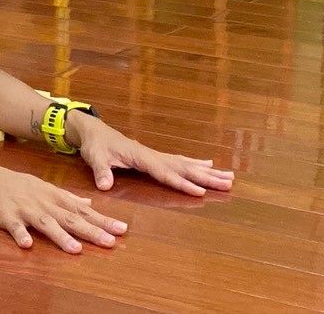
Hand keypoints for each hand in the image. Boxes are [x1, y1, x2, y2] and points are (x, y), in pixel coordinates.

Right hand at [0, 160, 128, 251]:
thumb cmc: (15, 185)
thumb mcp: (43, 187)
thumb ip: (66, 197)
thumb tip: (89, 202)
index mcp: (52, 196)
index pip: (82, 209)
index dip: (102, 219)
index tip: (122, 229)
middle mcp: (42, 202)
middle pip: (69, 217)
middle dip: (90, 230)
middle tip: (111, 241)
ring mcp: (24, 209)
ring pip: (45, 223)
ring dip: (60, 236)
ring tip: (76, 249)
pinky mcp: (5, 216)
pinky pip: (14, 227)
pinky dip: (20, 234)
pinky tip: (27, 244)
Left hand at [72, 113, 233, 195]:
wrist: (93, 131)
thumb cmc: (95, 145)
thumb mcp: (94, 158)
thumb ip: (101, 171)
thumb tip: (105, 185)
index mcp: (141, 156)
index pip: (165, 173)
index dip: (182, 183)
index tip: (201, 192)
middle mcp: (153, 155)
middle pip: (183, 167)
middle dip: (206, 177)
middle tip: (229, 183)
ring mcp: (156, 155)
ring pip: (186, 164)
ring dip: (207, 171)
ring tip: (229, 177)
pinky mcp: (154, 156)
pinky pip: (180, 161)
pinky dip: (195, 164)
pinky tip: (209, 165)